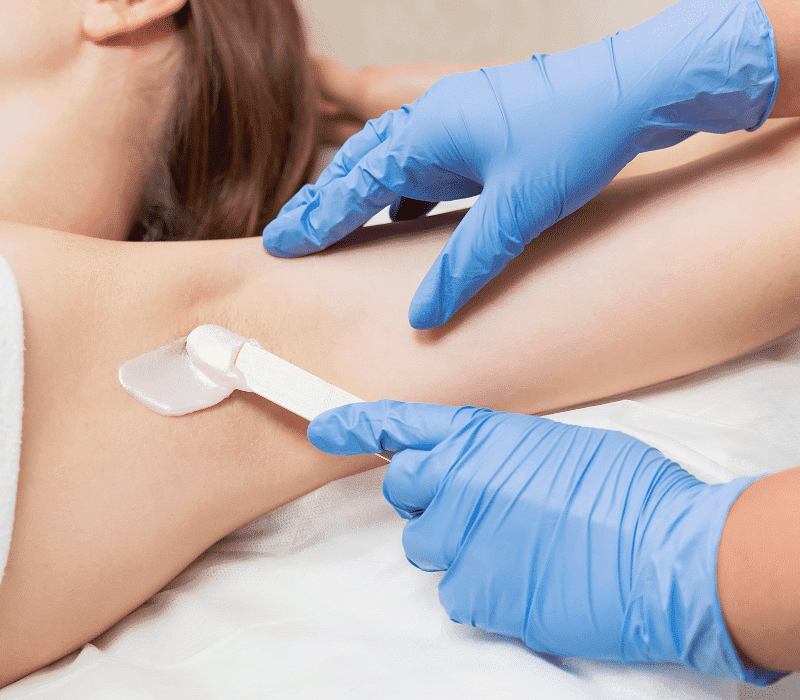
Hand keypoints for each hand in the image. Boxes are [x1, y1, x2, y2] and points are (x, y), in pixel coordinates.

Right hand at [265, 0, 777, 328]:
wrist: (634, 88)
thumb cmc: (575, 136)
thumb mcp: (516, 212)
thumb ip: (464, 266)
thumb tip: (421, 318)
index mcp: (426, 133)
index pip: (352, 183)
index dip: (314, 219)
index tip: (279, 245)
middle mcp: (431, 121)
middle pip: (359, 166)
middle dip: (322, 205)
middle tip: (288, 238)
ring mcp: (454, 121)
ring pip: (389, 163)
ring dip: (360, 197)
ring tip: (336, 230)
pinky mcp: (478, 130)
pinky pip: (424, 163)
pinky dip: (404, 192)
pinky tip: (406, 217)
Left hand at [308, 400, 782, 684]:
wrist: (665, 557)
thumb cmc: (628, 493)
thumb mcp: (559, 446)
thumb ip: (503, 453)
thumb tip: (486, 467)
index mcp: (481, 436)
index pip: (398, 424)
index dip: (353, 424)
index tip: (321, 426)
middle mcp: (457, 481)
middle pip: (403, 489)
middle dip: (428, 495)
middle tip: (475, 505)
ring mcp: (458, 539)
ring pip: (423, 544)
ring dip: (456, 545)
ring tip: (514, 548)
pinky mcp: (471, 594)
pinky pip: (453, 590)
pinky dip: (481, 587)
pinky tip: (523, 580)